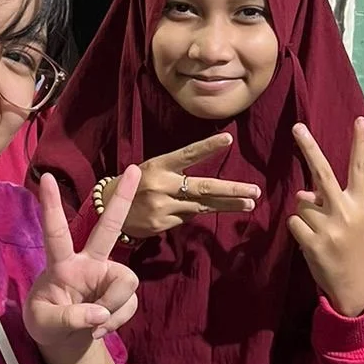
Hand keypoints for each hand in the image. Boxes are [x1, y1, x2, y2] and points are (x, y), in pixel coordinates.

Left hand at [26, 166, 141, 358]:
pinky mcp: (121, 292)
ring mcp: (108, 275)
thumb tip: (101, 312)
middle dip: (121, 199)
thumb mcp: (45, 325)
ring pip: (126, 282)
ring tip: (93, 325)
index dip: (51, 207)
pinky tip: (98, 327)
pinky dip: (115, 321)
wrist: (64, 341)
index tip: (47, 178)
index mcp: (61, 264)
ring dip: (113, 309)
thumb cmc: (46, 324)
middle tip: (133, 169)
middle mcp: (88, 262)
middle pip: (109, 227)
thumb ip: (70, 318)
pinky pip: (129, 305)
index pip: (55, 232)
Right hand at [102, 134, 259, 240]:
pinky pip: (188, 218)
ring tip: (248, 203)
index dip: (208, 147)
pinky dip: (197, 213)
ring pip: (202, 206)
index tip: (228, 139)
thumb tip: (208, 185)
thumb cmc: (138, 183)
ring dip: (227, 206)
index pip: (188, 154)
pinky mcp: (161, 224)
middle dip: (231, 190)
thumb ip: (178, 173)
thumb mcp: (154, 169)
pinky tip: (204, 210)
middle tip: (254, 190)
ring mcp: (162, 206)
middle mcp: (161, 185)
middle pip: (203, 187)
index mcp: (159, 165)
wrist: (109, 208)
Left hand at [288, 120, 363, 315]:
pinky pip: (293, 222)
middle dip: (309, 148)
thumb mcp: (351, 222)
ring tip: (321, 234)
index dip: (359, 144)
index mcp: (360, 204)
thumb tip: (304, 194)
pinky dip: (298, 230)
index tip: (360, 120)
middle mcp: (346, 211)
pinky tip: (312, 243)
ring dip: (305, 216)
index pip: (360, 168)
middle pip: (322, 173)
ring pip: (301, 204)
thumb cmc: (352, 248)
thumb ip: (330, 203)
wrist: (355, 285)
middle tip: (297, 127)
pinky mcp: (313, 242)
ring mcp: (329, 227)